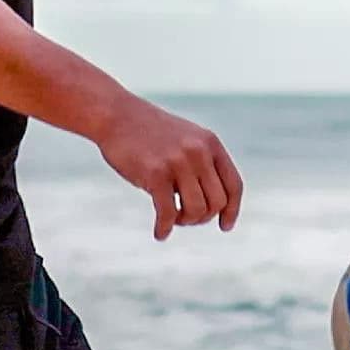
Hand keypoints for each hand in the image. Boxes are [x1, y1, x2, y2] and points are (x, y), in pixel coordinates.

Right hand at [94, 98, 242, 240]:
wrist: (116, 115)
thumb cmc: (149, 133)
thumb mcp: (185, 139)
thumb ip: (202, 163)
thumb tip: (212, 204)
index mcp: (210, 143)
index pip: (233, 185)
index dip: (232, 210)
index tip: (224, 226)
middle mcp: (199, 152)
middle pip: (217, 202)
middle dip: (202, 217)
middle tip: (184, 218)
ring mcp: (178, 162)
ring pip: (196, 210)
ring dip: (184, 221)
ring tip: (172, 219)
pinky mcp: (155, 173)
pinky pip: (168, 212)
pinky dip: (164, 228)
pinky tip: (159, 233)